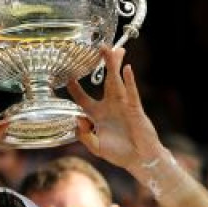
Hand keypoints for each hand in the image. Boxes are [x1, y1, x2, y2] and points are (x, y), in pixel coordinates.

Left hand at [67, 47, 168, 173]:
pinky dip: (129, 81)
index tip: (67, 76)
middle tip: (100, 47)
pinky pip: (131, 93)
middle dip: (104, 64)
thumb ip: (84, 136)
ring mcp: (123, 106)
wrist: (139, 159)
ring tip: (114, 50)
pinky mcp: (135, 109)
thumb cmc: (118, 154)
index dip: (75, 88)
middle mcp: (109, 106)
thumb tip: (77, 119)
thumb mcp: (96, 147)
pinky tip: (127, 70)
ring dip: (115, 66)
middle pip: (105, 81)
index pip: (83, 98)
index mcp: (97, 115)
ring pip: (118, 82)